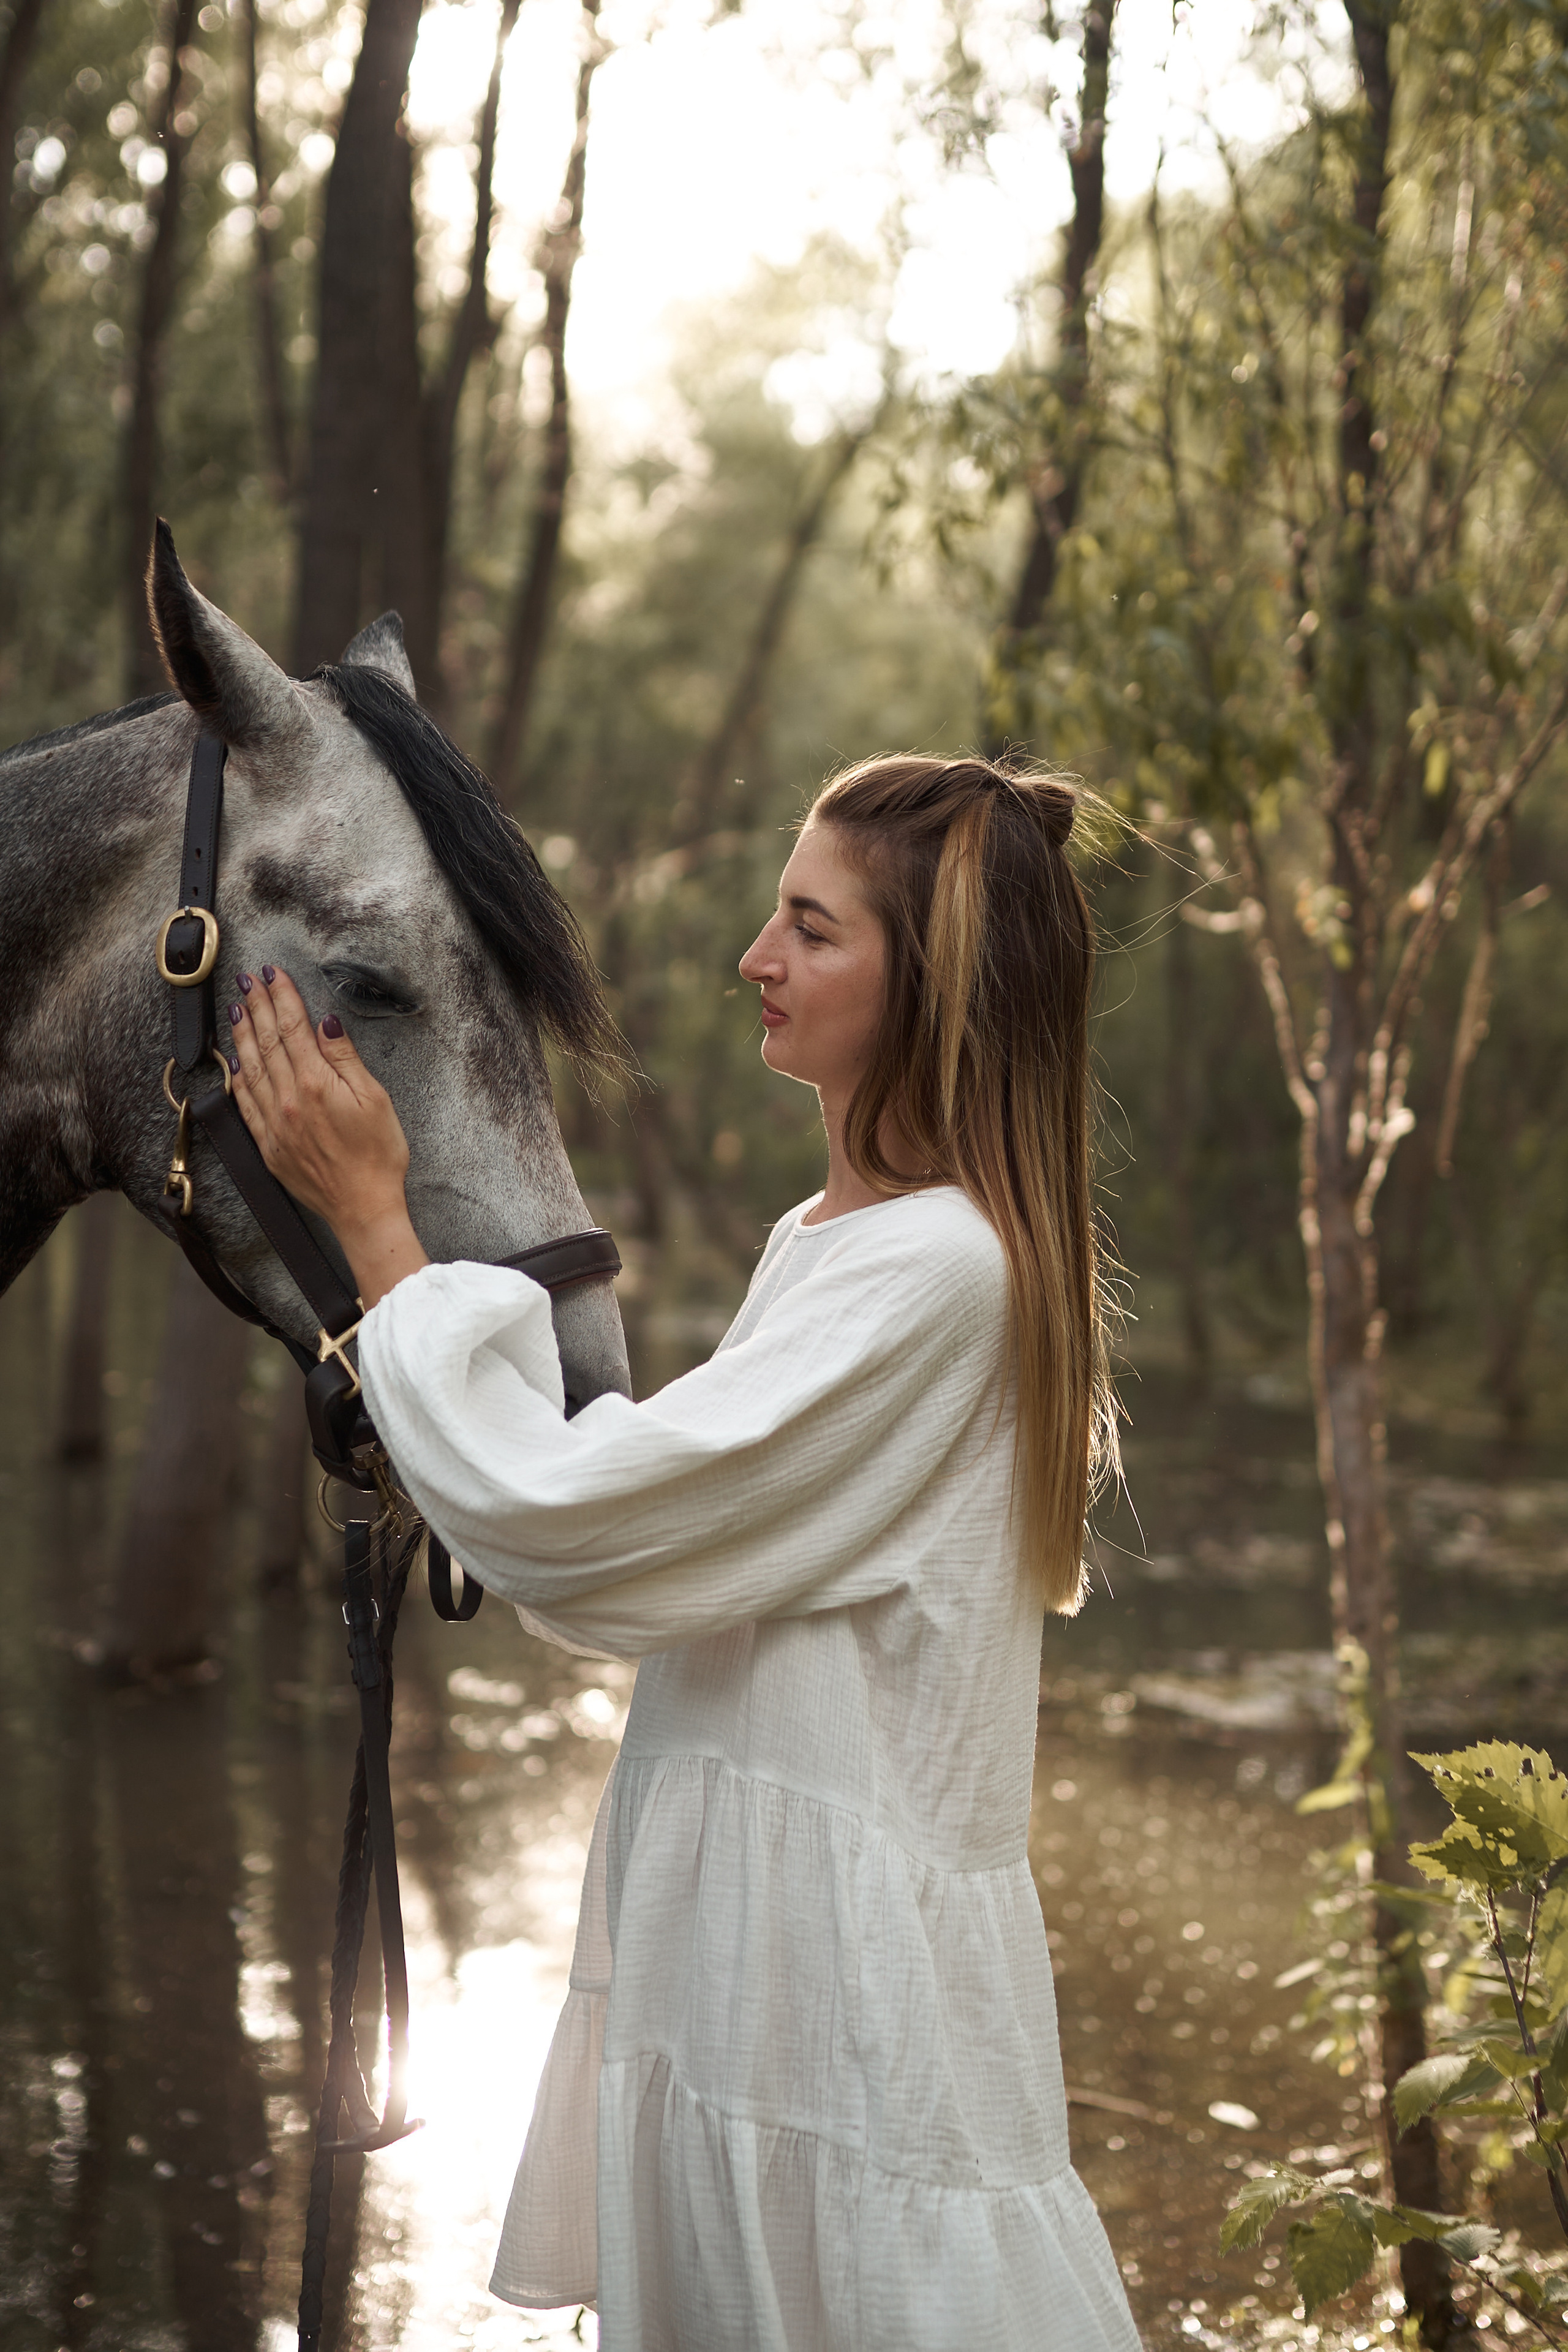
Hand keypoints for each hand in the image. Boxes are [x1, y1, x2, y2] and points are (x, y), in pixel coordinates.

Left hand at [227, 966, 428, 1308]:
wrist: (362, 1207)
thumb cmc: (379, 1155)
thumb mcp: (375, 1099)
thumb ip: (345, 1059)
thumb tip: (325, 1023)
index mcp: (317, 1084)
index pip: (293, 1029)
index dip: (282, 997)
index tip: (273, 973)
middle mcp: (288, 1101)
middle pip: (268, 1042)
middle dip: (257, 1006)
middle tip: (247, 979)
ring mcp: (274, 1124)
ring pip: (251, 1068)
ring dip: (243, 1033)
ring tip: (236, 1007)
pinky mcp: (268, 1145)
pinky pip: (245, 1102)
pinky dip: (238, 1076)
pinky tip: (236, 1059)